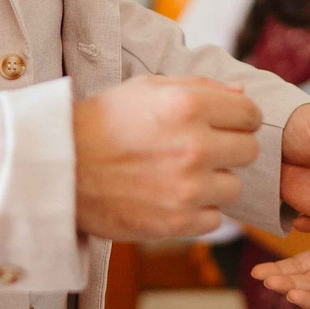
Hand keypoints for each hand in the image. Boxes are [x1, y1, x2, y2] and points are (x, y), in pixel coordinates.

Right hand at [75, 75, 262, 240]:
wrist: (59, 171)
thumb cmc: (100, 124)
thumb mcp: (145, 89)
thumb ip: (199, 87)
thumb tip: (242, 96)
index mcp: (188, 105)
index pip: (250, 114)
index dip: (237, 119)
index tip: (222, 125)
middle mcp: (194, 146)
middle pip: (249, 151)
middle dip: (228, 149)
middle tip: (198, 151)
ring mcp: (188, 187)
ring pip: (234, 186)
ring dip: (214, 183)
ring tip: (179, 176)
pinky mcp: (178, 221)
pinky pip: (214, 218)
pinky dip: (197, 211)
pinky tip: (170, 198)